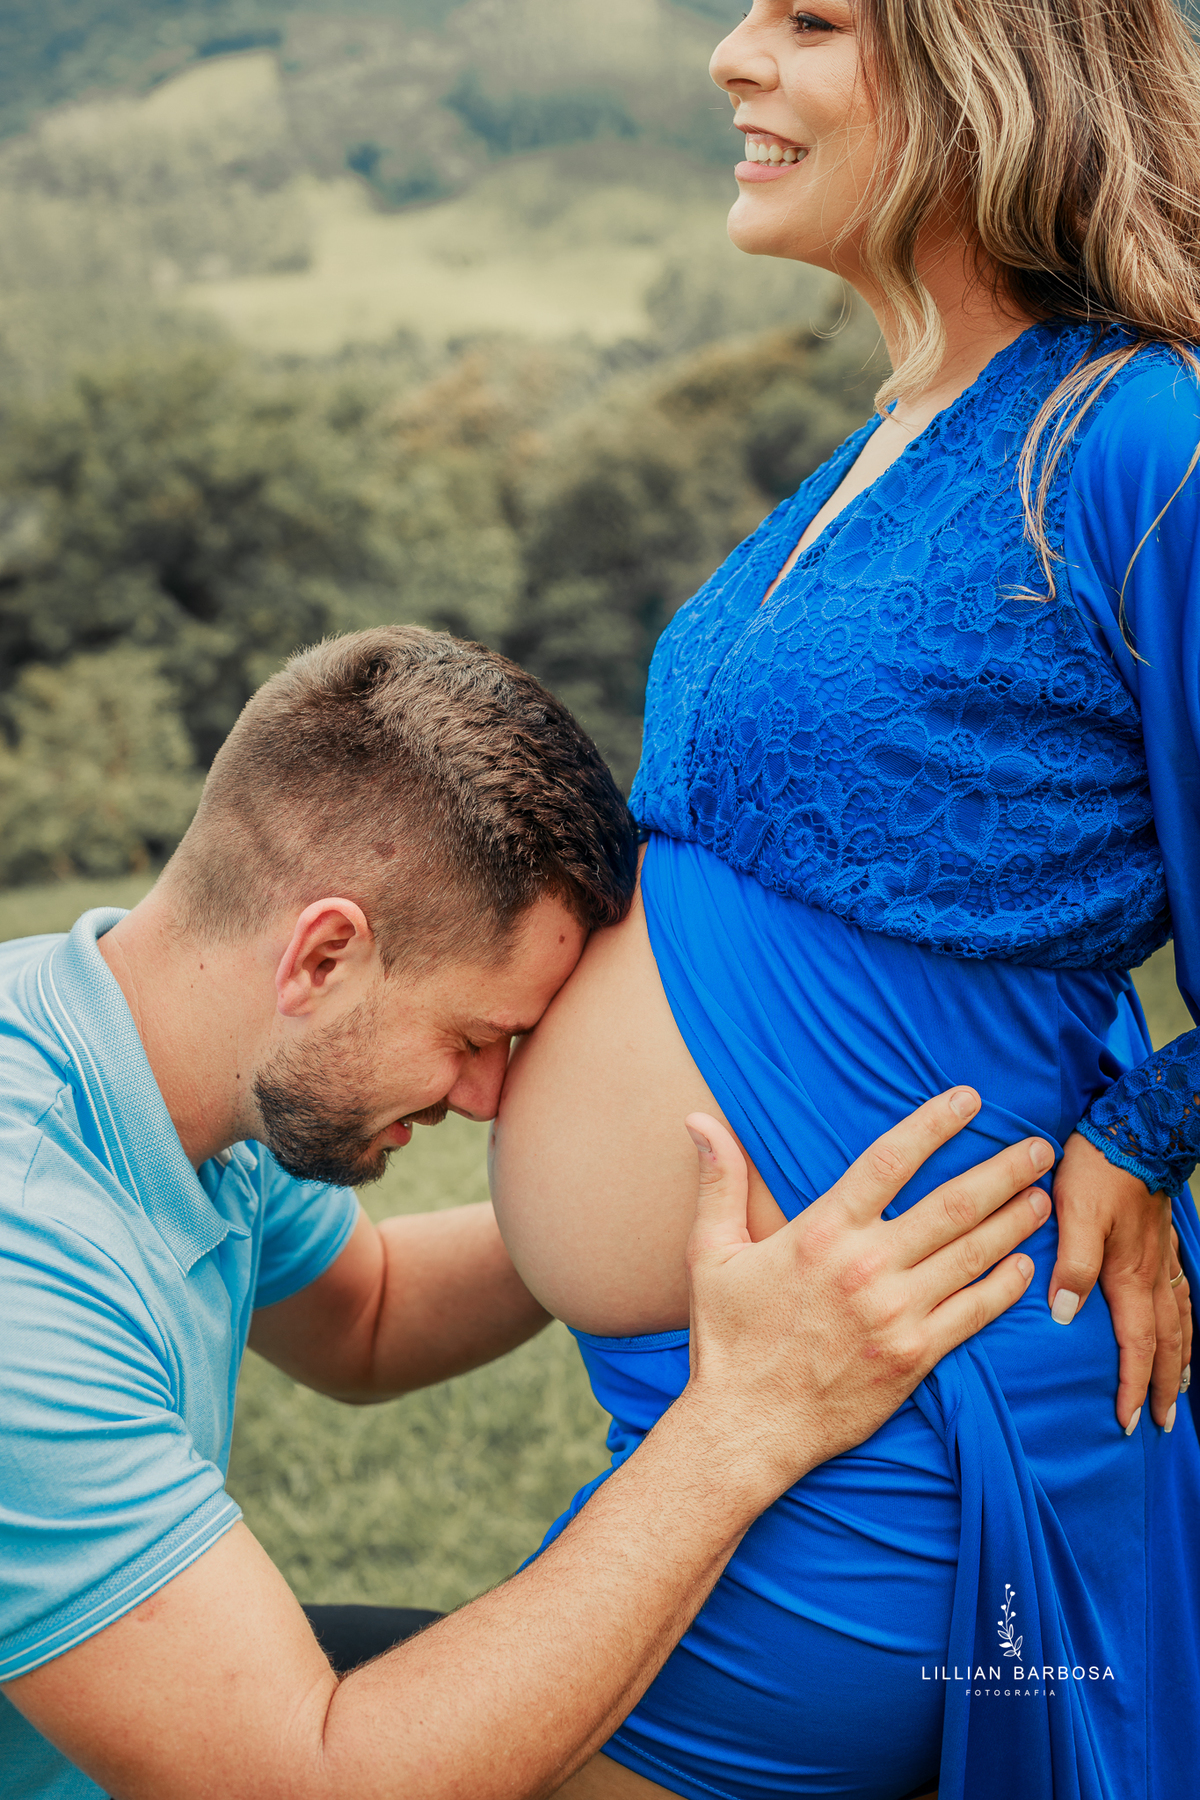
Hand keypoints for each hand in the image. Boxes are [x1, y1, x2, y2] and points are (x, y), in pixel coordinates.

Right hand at [681, 1086, 1047, 1491]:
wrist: (745, 1427)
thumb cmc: (727, 1338)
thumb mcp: (711, 1253)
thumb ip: (719, 1182)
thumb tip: (699, 1119)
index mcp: (822, 1233)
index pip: (889, 1161)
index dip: (934, 1124)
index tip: (969, 1100)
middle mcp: (866, 1267)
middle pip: (952, 1205)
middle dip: (1003, 1171)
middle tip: (1041, 1148)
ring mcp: (896, 1314)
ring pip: (972, 1255)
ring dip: (1015, 1221)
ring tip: (1044, 1196)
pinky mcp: (915, 1358)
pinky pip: (973, 1313)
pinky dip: (1005, 1285)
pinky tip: (1026, 1264)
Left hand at [1050, 1130, 1190, 1430]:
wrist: (1135, 1127)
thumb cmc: (1097, 1167)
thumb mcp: (1074, 1211)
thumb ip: (1072, 1263)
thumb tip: (1063, 1314)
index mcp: (1129, 1275)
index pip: (1137, 1345)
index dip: (1134, 1385)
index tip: (1131, 1421)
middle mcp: (1152, 1275)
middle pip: (1166, 1344)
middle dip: (1164, 1387)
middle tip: (1161, 1424)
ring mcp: (1162, 1259)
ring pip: (1180, 1323)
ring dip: (1181, 1360)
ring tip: (1180, 1390)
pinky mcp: (1162, 1243)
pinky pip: (1183, 1296)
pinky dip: (1186, 1323)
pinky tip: (1182, 1329)